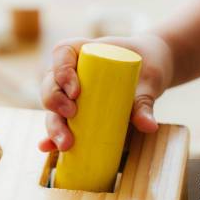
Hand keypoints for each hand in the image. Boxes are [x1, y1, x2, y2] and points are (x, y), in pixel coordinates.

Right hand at [38, 34, 173, 151]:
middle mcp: (71, 70)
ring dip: (53, 125)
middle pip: (51, 83)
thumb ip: (145, 102)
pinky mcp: (76, 111)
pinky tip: (49, 148)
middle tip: (70, 115)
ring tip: (65, 143)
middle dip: (55, 101)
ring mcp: (70, 92)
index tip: (76, 92)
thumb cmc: (146, 68)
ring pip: (52, 106)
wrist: (150, 72)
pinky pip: (60, 122)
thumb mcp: (148, 81)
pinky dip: (52, 136)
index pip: (62, 53)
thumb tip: (149, 127)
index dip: (62, 71)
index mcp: (84, 51)